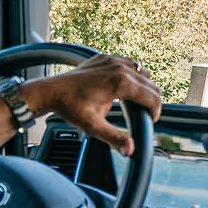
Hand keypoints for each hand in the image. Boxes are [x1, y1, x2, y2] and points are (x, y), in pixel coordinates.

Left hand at [23, 53, 162, 154]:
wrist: (51, 90)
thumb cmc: (70, 107)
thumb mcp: (93, 126)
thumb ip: (115, 138)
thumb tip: (131, 150)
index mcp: (120, 83)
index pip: (152, 96)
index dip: (156, 111)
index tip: (151, 120)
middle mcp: (120, 68)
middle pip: (151, 84)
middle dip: (152, 100)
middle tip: (145, 114)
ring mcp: (113, 60)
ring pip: (143, 72)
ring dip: (144, 86)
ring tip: (137, 101)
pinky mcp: (106, 57)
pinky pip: (129, 64)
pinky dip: (133, 75)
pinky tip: (125, 86)